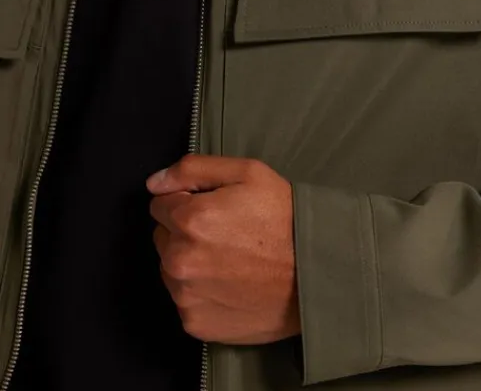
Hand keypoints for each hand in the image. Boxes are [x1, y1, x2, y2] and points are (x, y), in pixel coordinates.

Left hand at [146, 154, 300, 344]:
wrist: (314, 274)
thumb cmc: (284, 219)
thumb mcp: (247, 174)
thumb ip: (193, 169)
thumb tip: (154, 182)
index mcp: (190, 219)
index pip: (160, 203)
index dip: (187, 201)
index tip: (213, 208)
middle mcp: (180, 260)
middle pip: (163, 236)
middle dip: (185, 231)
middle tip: (225, 233)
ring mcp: (186, 296)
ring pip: (171, 269)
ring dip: (190, 261)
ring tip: (229, 259)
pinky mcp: (195, 323)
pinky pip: (184, 298)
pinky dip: (200, 291)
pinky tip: (230, 283)